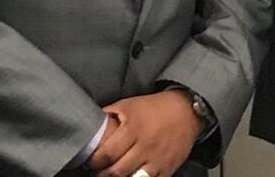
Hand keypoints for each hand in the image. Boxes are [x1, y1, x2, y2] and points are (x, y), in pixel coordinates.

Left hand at [85, 90, 201, 176]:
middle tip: (96, 172)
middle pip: (117, 171)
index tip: (89, 162)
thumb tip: (89, 123)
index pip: (108, 153)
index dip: (94, 162)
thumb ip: (109, 115)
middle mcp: (145, 145)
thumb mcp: (129, 104)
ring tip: (111, 176)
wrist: (185, 112)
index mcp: (133, 128)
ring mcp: (157, 159)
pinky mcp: (167, 169)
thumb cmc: (154, 107)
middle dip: (102, 175)